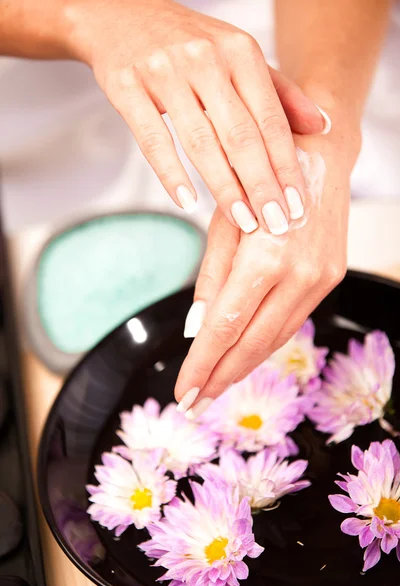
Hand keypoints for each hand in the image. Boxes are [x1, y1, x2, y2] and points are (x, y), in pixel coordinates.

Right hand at [64, 0, 328, 231]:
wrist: (121, 14)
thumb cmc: (190, 44)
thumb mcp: (239, 57)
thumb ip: (281, 92)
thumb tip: (322, 126)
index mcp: (240, 52)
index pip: (271, 120)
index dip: (286, 166)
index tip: (297, 205)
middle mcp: (206, 59)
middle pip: (241, 135)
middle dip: (262, 186)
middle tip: (276, 225)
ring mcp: (165, 72)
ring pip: (201, 142)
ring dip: (224, 189)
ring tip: (242, 222)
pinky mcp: (128, 86)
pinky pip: (153, 139)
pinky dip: (171, 174)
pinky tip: (188, 202)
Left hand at [175, 128, 359, 414]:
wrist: (320, 153)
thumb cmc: (258, 178)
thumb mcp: (223, 221)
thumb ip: (211, 279)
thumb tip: (197, 331)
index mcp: (266, 257)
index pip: (225, 328)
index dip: (202, 365)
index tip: (183, 393)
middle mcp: (299, 275)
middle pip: (252, 344)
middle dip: (221, 378)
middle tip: (195, 404)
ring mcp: (321, 280)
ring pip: (275, 338)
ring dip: (243, 366)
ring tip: (215, 387)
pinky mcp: (331, 279)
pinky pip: (291, 321)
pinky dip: (265, 342)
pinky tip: (245, 355)